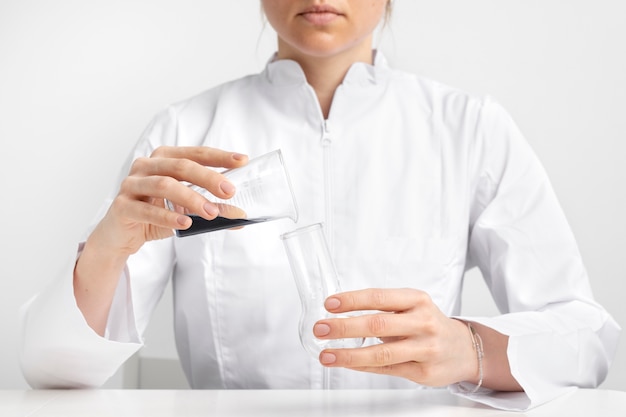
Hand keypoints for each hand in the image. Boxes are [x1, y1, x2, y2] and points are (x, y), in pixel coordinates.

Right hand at [92, 146, 247, 255]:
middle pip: (181, 166)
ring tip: (211, 212)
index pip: (195, 153)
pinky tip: (185, 223)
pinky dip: (168, 216)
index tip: (242, 160)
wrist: (120, 236)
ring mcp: (131, 184)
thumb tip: (241, 216)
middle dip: (208, 178)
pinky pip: (147, 209)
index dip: (220, 156)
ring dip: (191, 198)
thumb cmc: (155, 215)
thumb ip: (211, 210)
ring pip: (164, 185)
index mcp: (163, 159)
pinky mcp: (122, 206)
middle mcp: (146, 166)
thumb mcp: (186, 210)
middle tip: (228, 191)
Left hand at [312, 288, 478, 386]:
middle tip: (320, 328)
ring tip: (326, 354)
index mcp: (417, 300)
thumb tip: (340, 312)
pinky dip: (361, 366)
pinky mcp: (423, 372)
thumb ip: (382, 308)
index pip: (379, 297)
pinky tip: (345, 362)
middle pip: (377, 324)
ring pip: (381, 353)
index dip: (352, 300)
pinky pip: (386, 369)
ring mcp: (425, 349)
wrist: (463, 349)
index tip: (329, 303)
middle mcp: (423, 322)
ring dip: (348, 354)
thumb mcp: (412, 306)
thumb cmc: (428, 324)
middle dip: (344, 327)